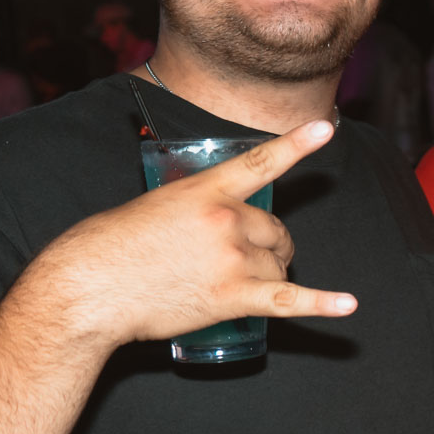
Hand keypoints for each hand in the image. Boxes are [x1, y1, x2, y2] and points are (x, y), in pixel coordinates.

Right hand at [32, 120, 356, 349]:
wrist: (86, 290)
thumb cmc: (105, 248)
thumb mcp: (150, 207)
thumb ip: (190, 209)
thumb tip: (210, 228)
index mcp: (205, 190)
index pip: (261, 162)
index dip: (298, 144)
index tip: (327, 128)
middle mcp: (226, 219)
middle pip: (275, 230)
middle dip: (269, 245)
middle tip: (245, 260)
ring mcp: (233, 258)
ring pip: (279, 265)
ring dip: (271, 276)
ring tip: (238, 285)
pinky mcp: (233, 297)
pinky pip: (287, 300)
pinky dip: (322, 304)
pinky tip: (347, 305)